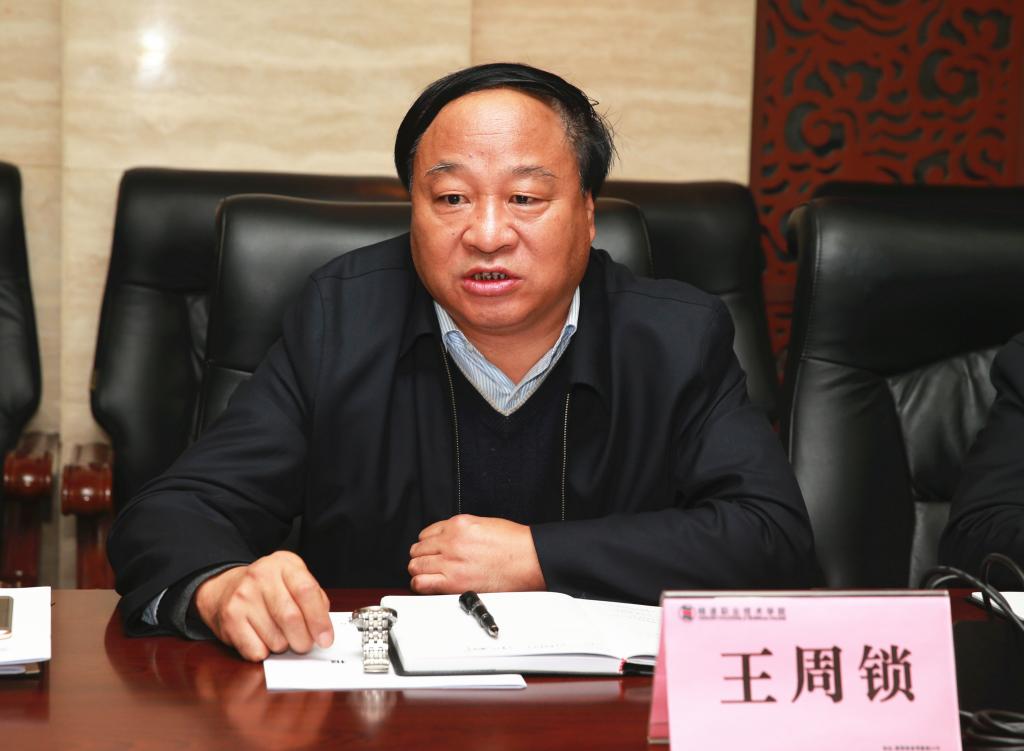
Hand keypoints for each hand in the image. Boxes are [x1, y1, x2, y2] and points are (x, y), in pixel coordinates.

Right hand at [194, 551, 332, 661]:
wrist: (225, 587)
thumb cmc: (269, 586)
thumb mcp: (294, 578)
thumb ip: (314, 598)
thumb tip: (324, 629)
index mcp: (284, 565)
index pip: (306, 591)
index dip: (320, 619)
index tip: (326, 639)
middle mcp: (261, 577)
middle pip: (291, 618)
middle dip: (304, 640)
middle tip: (305, 644)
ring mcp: (243, 597)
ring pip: (275, 639)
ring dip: (284, 646)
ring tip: (280, 635)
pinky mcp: (230, 618)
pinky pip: (256, 651)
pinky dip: (265, 652)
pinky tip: (262, 639)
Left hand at [408, 514, 545, 593]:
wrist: (529, 559)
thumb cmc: (514, 543)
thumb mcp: (484, 524)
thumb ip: (462, 530)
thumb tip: (449, 539)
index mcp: (458, 525)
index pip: (426, 533)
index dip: (427, 543)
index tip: (430, 549)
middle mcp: (451, 541)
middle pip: (417, 550)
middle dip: (421, 556)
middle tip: (427, 562)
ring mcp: (451, 562)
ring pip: (416, 566)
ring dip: (419, 570)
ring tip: (427, 574)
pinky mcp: (454, 582)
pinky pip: (422, 583)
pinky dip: (420, 584)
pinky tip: (427, 584)